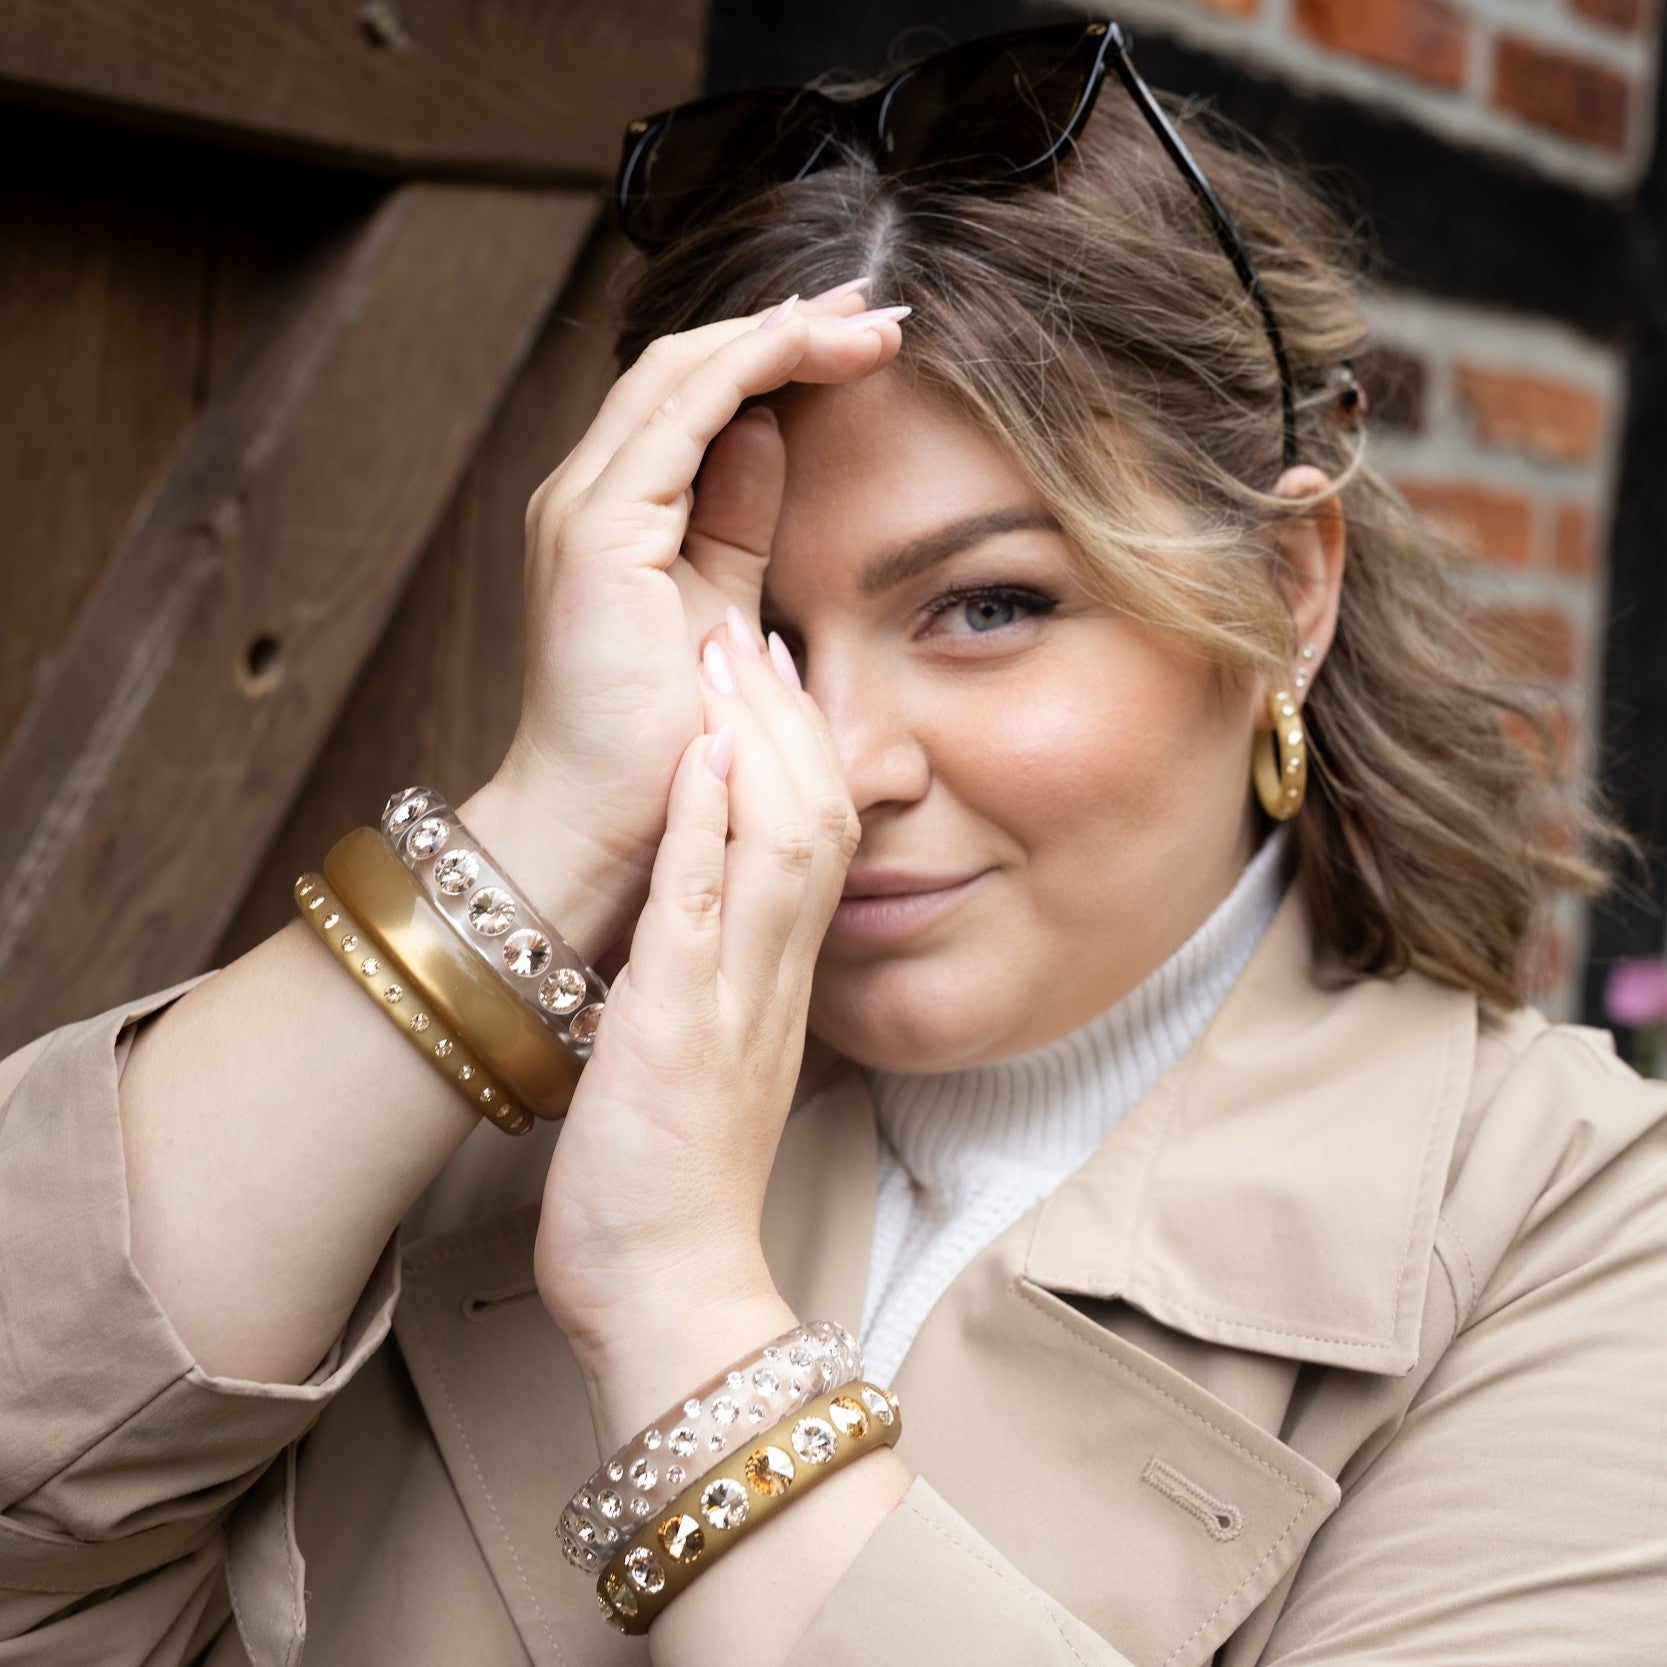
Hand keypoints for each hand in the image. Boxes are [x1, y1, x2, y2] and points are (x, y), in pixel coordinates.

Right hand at [486, 284, 903, 964]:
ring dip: (776, 334)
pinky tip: (812, 348)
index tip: (859, 344)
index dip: (773, 358)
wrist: (604, 828)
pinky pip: (679, 417)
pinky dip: (746, 369)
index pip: (694, 402)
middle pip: (686, 370)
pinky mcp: (598, 535)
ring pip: (681, 375)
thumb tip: (769, 440)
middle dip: (785, 328)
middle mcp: (587, 498)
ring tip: (864, 320)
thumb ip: (734, 528)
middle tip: (874, 309)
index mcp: (615, 517)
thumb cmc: (660, 745)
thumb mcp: (716, 613)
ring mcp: (584, 510)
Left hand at [531, 612, 859, 1377]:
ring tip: (732, 656)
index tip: (773, 682)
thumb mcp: (708, 1068)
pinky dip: (707, 826)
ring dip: (758, 744)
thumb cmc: (673, 1189)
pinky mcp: (676, 1030)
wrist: (670, 1296)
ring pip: (780, 847)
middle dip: (790, 721)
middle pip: (817, 822)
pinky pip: (706, 911)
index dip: (802, 754)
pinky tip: (699, 755)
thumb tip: (694, 922)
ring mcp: (731, 1003)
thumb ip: (717, 989)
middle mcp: (771, 983)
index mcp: (776, 989)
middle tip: (758, 636)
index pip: (817, 845)